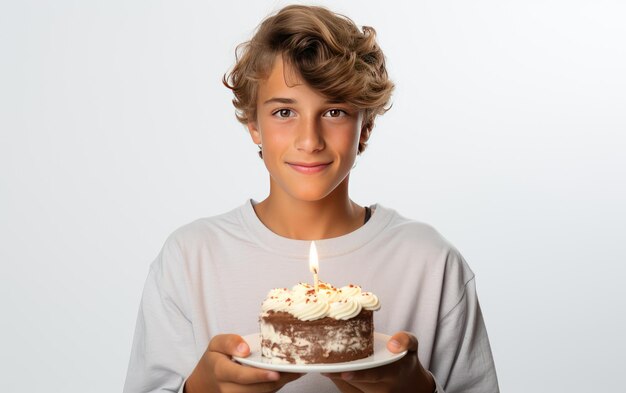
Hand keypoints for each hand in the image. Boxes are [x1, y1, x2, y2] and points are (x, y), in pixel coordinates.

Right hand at [185, 334, 302, 392]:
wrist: (205, 383)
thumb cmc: (214, 361)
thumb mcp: (215, 344)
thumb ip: (229, 342)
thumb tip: (245, 348)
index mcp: (220, 371)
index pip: (242, 376)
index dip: (260, 375)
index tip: (276, 372)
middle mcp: (228, 389)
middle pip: (257, 388)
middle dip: (278, 379)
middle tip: (297, 368)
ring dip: (281, 383)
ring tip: (297, 370)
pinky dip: (276, 386)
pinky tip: (287, 375)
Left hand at [322, 331, 434, 392]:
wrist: (409, 385)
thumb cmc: (406, 361)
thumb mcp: (412, 346)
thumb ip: (405, 340)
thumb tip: (393, 344)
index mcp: (393, 374)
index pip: (375, 375)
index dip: (360, 375)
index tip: (345, 373)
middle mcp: (380, 388)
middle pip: (356, 382)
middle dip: (338, 374)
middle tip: (321, 363)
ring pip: (348, 387)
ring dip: (334, 375)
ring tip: (319, 362)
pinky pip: (347, 389)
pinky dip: (336, 378)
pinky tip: (326, 368)